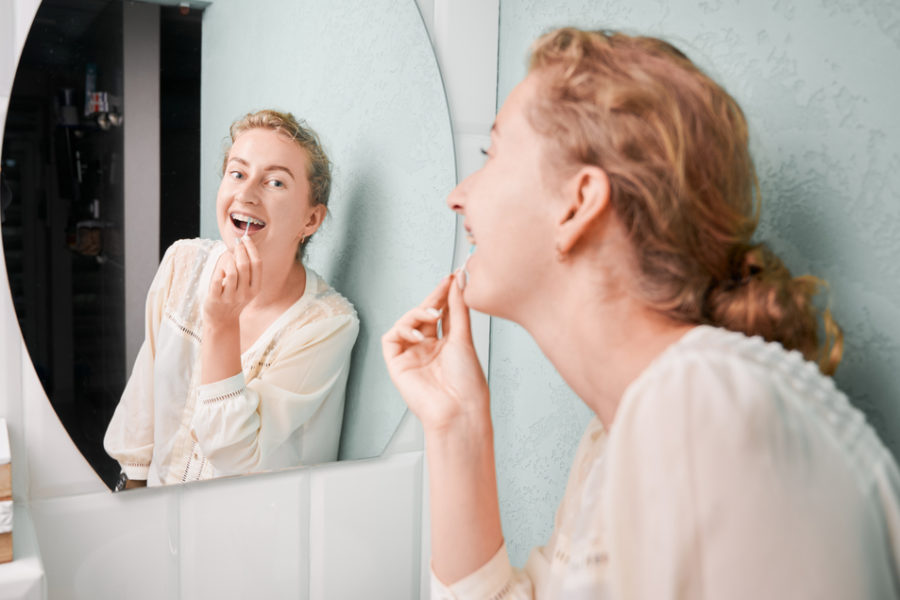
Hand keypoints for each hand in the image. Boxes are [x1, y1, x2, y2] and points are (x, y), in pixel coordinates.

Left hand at [203, 236, 261, 327]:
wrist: (222, 320)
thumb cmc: (234, 298)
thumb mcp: (247, 287)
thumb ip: (247, 270)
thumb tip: (243, 245)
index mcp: (256, 288)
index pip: (257, 264)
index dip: (251, 248)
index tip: (245, 238)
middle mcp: (245, 293)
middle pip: (244, 265)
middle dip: (239, 250)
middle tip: (236, 243)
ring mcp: (230, 297)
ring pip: (231, 272)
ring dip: (228, 261)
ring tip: (228, 258)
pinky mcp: (216, 299)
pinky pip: (217, 281)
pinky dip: (218, 272)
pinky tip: (219, 271)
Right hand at [382, 271, 489, 433]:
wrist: (458, 409)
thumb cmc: (467, 382)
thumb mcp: (464, 337)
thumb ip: (458, 308)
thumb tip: (459, 281)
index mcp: (446, 345)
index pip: (442, 314)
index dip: (444, 295)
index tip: (452, 278)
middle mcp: (428, 349)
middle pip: (423, 315)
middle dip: (433, 299)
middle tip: (443, 285)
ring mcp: (412, 355)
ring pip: (406, 323)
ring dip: (418, 313)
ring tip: (432, 314)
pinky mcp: (397, 364)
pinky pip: (391, 338)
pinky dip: (402, 329)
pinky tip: (417, 333)